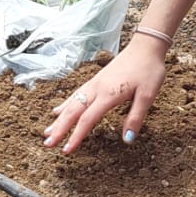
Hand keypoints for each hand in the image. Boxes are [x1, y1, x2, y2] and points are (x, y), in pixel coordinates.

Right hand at [42, 35, 166, 152]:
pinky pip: (76, 94)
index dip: (76, 136)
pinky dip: (64, 105)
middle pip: (73, 111)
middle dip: (59, 129)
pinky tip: (57, 111)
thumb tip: (127, 139)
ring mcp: (94, 83)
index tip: (67, 150)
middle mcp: (97, 89)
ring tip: (47, 132)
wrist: (146, 47)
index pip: (87, 119)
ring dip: (58, 119)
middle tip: (48, 144)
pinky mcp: (96, 80)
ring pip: (71, 103)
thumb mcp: (148, 95)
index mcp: (108, 94)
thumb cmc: (149, 70)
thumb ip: (135, 117)